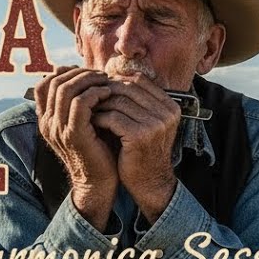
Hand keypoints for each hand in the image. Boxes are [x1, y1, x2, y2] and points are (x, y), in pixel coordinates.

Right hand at [34, 66, 116, 226]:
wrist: (99, 182)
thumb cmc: (98, 150)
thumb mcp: (85, 123)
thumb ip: (81, 103)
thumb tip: (88, 77)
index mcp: (46, 119)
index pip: (44, 84)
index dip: (65, 72)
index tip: (87, 73)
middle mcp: (47, 123)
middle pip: (53, 82)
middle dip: (79, 73)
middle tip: (100, 74)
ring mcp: (58, 129)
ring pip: (65, 90)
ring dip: (88, 80)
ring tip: (106, 81)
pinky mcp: (74, 135)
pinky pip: (79, 104)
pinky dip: (94, 93)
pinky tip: (108, 94)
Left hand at [91, 73, 181, 218]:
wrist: (149, 182)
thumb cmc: (143, 150)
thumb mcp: (147, 123)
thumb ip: (137, 102)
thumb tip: (112, 76)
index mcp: (170, 106)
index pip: (140, 80)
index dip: (118, 80)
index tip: (101, 87)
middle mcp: (166, 113)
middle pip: (129, 88)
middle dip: (106, 90)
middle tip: (89, 95)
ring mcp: (155, 124)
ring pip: (119, 101)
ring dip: (100, 104)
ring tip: (88, 109)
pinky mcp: (140, 136)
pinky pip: (113, 117)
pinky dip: (99, 118)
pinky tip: (92, 123)